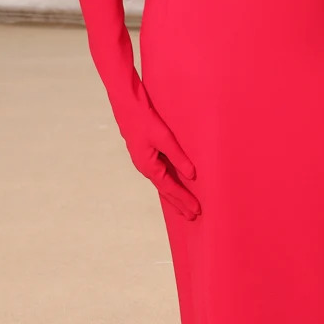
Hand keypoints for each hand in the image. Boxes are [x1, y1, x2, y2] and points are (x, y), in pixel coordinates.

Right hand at [121, 93, 199, 220]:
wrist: (127, 107)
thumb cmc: (145, 120)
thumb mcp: (164, 138)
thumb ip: (178, 157)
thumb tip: (192, 175)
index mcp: (149, 167)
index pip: (170, 188)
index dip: (184, 200)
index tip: (196, 211)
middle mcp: (146, 168)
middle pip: (165, 191)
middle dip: (179, 204)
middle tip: (193, 217)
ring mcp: (145, 163)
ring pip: (162, 184)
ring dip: (173, 197)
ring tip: (183, 209)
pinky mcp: (146, 156)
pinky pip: (160, 175)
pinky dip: (168, 185)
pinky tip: (172, 187)